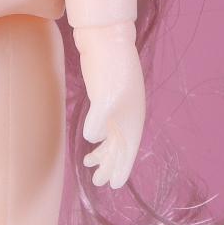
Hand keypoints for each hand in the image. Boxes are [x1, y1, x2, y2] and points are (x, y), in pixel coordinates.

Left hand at [74, 22, 144, 188]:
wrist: (106, 39)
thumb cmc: (111, 67)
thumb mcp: (107, 94)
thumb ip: (100, 118)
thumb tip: (93, 139)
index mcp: (132, 118)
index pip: (128, 150)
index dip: (122, 167)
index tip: (114, 184)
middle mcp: (126, 116)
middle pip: (120, 148)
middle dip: (111, 165)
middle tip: (99, 182)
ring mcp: (115, 108)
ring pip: (112, 139)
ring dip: (104, 154)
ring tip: (90, 167)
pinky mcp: (103, 100)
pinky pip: (104, 127)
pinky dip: (98, 139)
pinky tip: (91, 146)